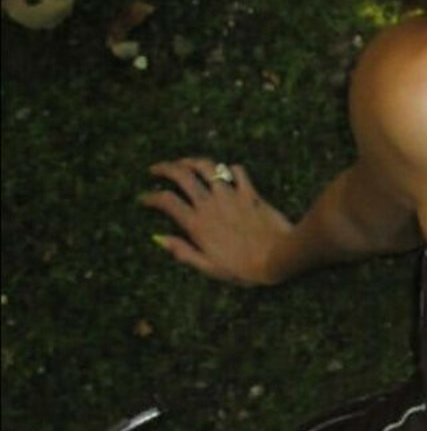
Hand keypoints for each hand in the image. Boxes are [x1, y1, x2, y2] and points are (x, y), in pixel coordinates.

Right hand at [141, 157, 294, 285]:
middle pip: (181, 175)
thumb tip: (158, 239)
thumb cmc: (245, 269)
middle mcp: (211, 204)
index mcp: (198, 223)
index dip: (150, 197)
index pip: (166, 201)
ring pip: (206, 166)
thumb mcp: (209, 268)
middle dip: (164, 168)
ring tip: (184, 163)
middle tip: (155, 169)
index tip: (143, 198)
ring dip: (192, 161)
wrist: (279, 257)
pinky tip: (226, 171)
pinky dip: (229, 169)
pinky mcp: (250, 193)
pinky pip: (237, 171)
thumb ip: (183, 252)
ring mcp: (231, 196)